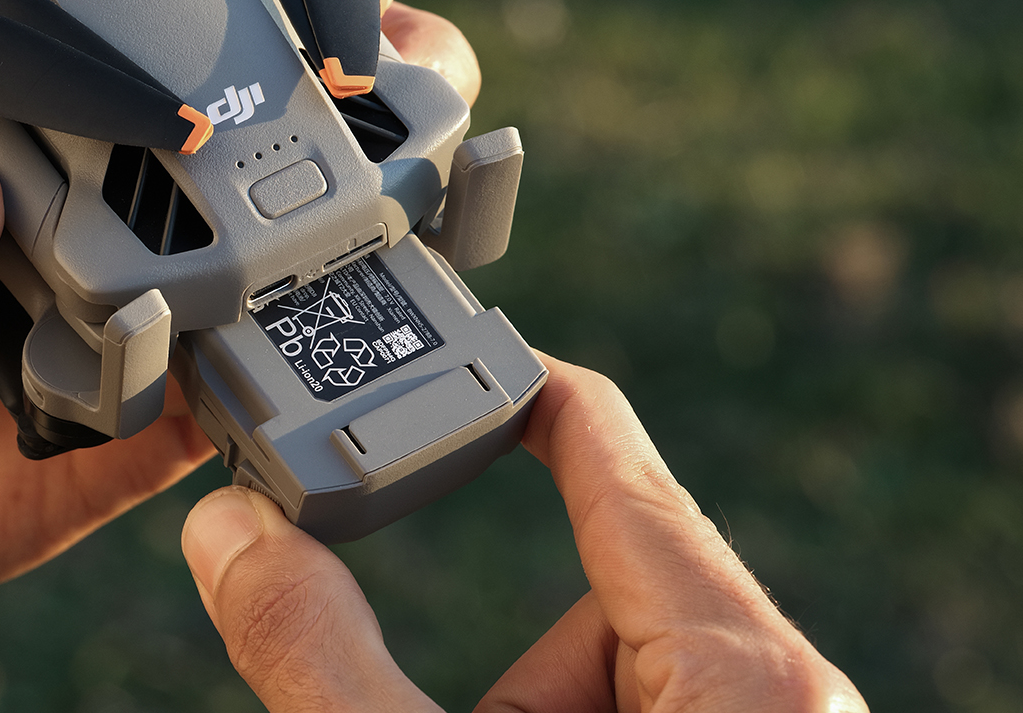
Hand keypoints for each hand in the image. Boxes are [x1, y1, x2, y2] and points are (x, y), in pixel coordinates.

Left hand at [0, 0, 478, 611]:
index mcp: (27, 141)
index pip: (150, 63)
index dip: (247, 26)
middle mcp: (99, 219)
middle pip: (251, 160)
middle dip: (353, 115)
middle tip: (422, 79)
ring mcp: (132, 324)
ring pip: (271, 278)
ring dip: (352, 245)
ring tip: (425, 207)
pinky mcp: (137, 433)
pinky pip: (233, 409)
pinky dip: (287, 391)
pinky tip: (341, 365)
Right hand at [180, 355, 868, 711]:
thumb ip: (321, 659)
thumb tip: (229, 537)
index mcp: (741, 672)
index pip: (620, 463)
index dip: (529, 391)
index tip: (472, 347)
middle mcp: (793, 702)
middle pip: (614, 590)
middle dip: (512, 662)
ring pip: (633, 671)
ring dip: (537, 712)